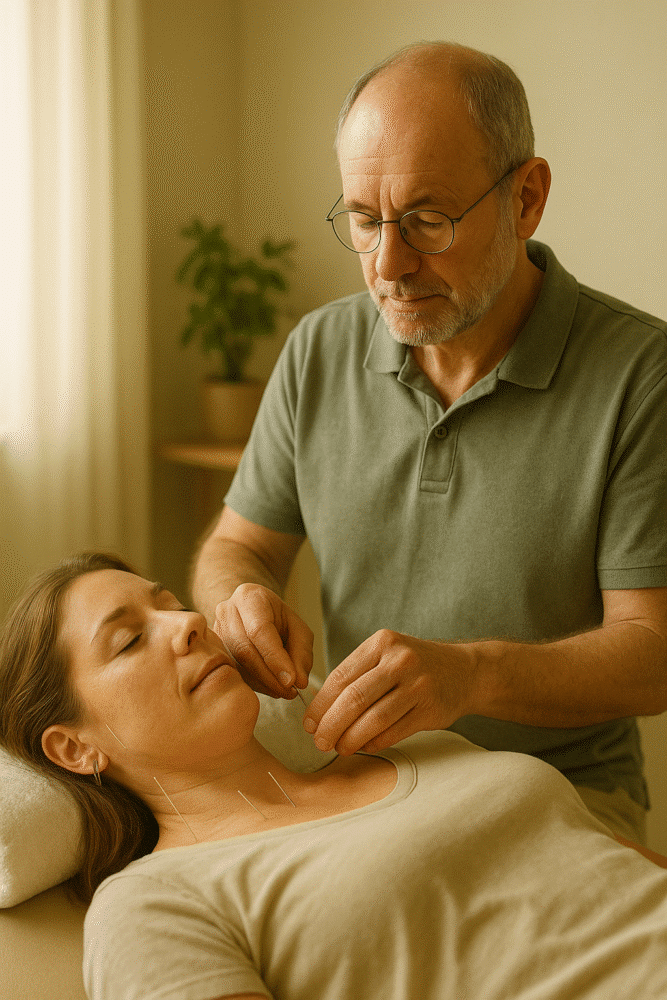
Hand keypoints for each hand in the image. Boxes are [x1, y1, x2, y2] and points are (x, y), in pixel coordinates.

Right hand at [214, 584, 312, 696]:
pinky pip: (232, 671)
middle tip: (289, 691)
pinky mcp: (211, 650)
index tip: (291, 681)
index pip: (259, 630)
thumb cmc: (277, 619)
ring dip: (262, 683)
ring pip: (236, 664)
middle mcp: (226, 611)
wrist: (251, 613)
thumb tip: (299, 681)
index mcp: (249, 597)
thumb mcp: (298, 628)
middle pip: (245, 650)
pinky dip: (253, 684)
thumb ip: (302, 653)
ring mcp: (214, 630)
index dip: (275, 658)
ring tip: (283, 691)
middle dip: (269, 676)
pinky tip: (268, 687)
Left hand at [303, 629, 478, 753]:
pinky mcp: (430, 709)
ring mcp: (418, 685)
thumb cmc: (414, 666)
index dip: (321, 704)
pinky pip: (393, 732)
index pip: (341, 677)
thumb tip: (320, 711)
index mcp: (381, 643)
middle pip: (354, 699)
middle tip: (319, 742)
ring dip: (351, 739)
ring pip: (374, 719)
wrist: (465, 670)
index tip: (309, 724)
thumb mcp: (386, 654)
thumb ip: (357, 675)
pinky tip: (363, 747)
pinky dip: (374, 743)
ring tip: (339, 749)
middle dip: (331, 725)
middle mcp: (400, 660)